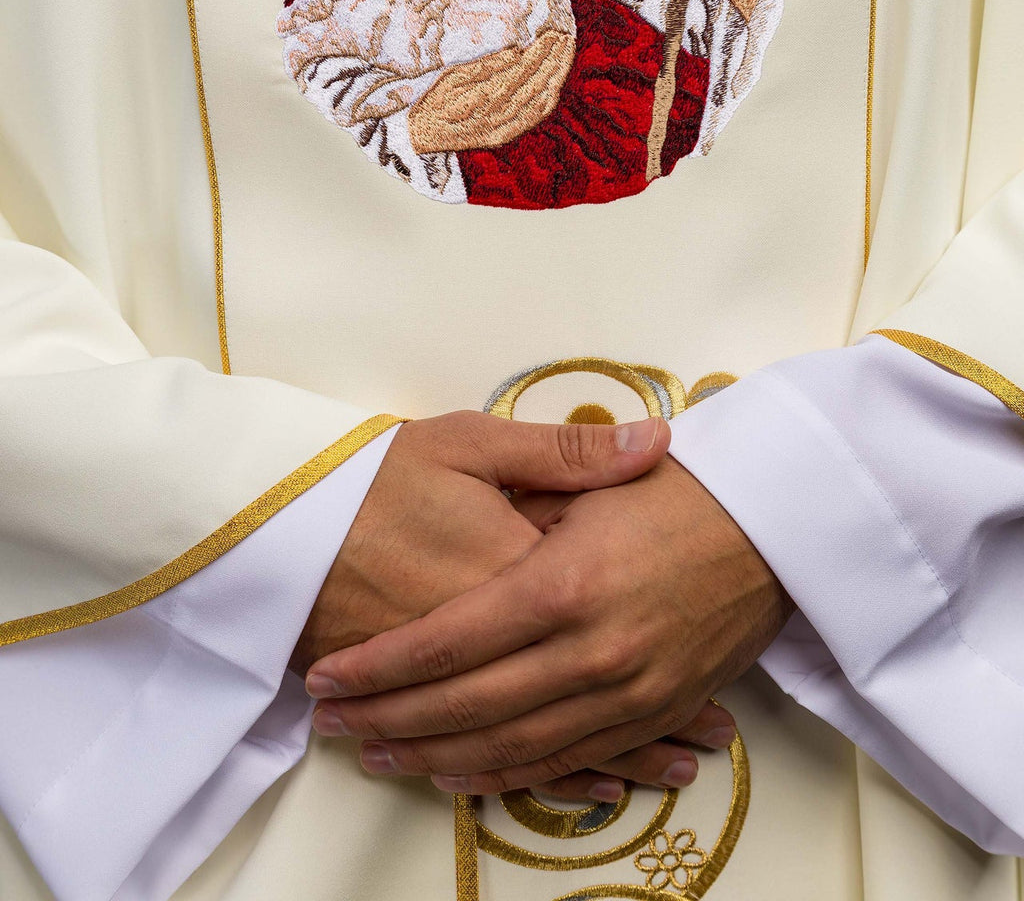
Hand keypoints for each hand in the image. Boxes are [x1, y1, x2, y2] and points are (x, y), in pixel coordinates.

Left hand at [305, 455, 790, 793]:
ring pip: (511, 746)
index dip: (382, 665)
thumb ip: (522, 498)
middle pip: (468, 705)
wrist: (776, 525)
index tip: (332, 675)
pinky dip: (508, 773)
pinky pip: (567, 760)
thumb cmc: (677, 487)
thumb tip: (454, 517)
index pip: (448, 641)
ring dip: (437, 756)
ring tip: (381, 756)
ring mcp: (625, 693)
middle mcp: (590, 652)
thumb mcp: (593, 473)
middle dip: (391, 719)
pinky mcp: (651, 712)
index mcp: (561, 584)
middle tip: (336, 722)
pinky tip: (464, 774)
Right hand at [408, 29, 574, 152]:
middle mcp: (498, 114)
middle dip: (555, 59)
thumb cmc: (434, 101)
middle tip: (566, 38)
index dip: (541, 52)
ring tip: (566, 53)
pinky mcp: (505, 136)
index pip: (522, 70)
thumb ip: (485, 66)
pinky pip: (534, 117)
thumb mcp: (451, 76)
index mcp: (484, 96)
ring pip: (541, 100)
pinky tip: (555, 81)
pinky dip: (549, 98)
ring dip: (557, 75)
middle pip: (537, 83)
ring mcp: (504, 128)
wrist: (422, 136)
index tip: (552, 33)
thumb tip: (516, 51)